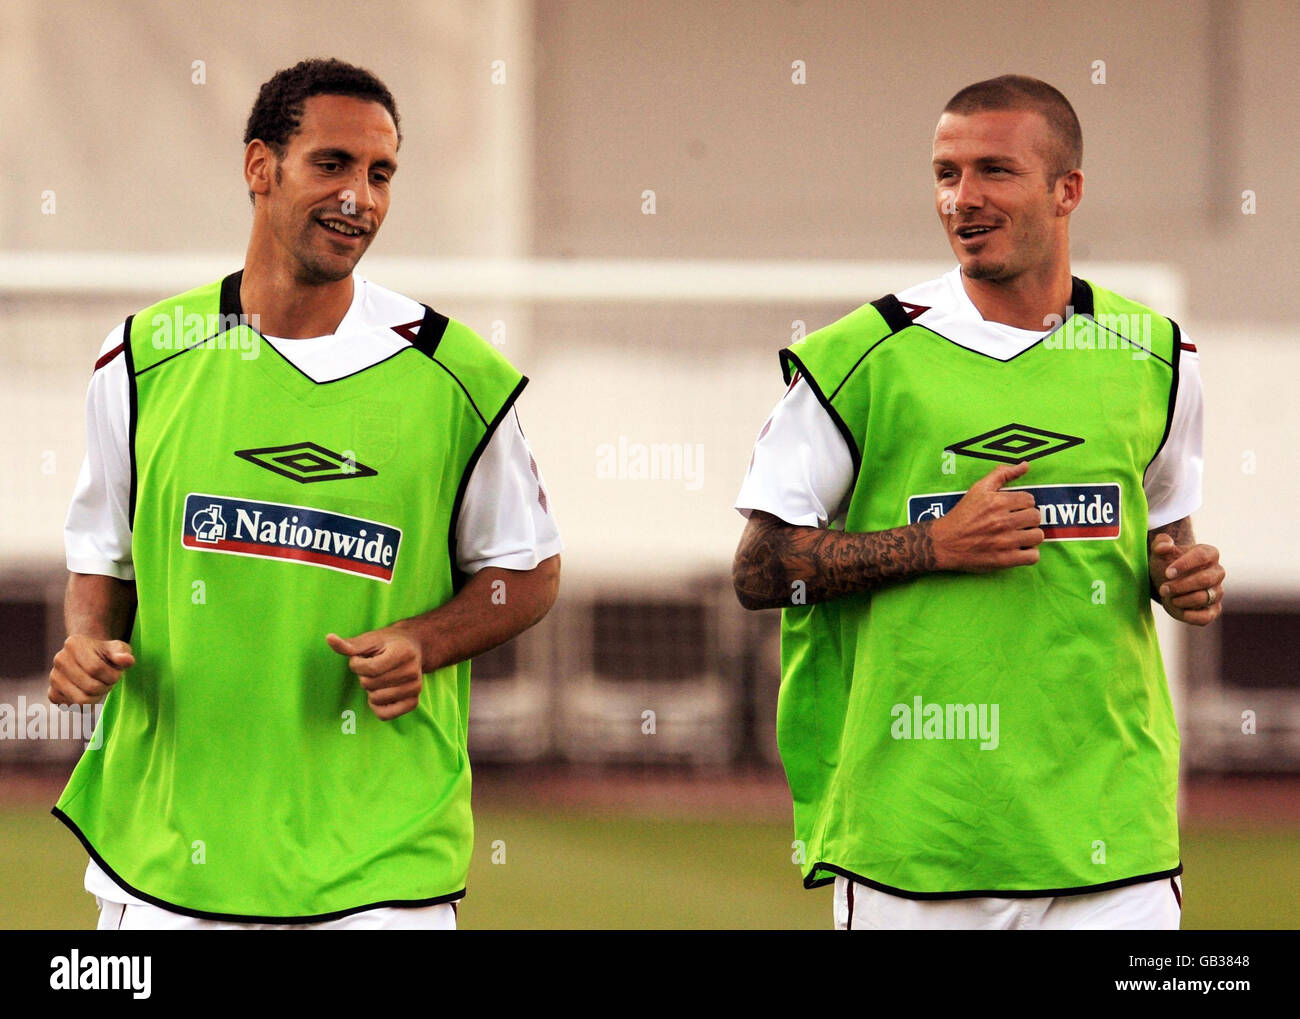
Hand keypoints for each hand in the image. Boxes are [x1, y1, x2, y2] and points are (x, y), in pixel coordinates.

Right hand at [48, 636, 133, 705]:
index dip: (112, 676)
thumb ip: (124, 654)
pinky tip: (89, 692)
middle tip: (108, 681)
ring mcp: (54, 677)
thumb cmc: (107, 654)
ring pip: (81, 700)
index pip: (96, 668)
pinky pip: (71, 707)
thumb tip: (127, 660)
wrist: (90, 657)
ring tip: (99, 686)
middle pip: (90, 687)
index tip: (117, 674)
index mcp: (74, 644)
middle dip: (106, 687)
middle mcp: (60, 660)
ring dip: (97, 697)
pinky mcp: (53, 693)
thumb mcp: (118, 649)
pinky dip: (85, 705)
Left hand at [326, 626, 424, 720]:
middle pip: (370, 685)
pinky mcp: (414, 702)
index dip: (357, 665)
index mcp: (403, 653)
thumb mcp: (369, 640)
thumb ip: (349, 644)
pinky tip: (381, 693)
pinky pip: (385, 715)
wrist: (413, 647)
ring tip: (380, 678)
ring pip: (376, 700)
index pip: (370, 670)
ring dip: (370, 691)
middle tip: (374, 667)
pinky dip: (377, 707)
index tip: (361, 657)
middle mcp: (413, 672)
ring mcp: (415, 688)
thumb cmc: (386, 643)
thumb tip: (329, 638)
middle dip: (364, 676)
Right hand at [930, 461, 1044, 571]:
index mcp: (998, 502)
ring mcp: (1005, 542)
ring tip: (1019, 536)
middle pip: (1035, 517)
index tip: (1013, 509)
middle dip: (1027, 519)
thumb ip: (1002, 474)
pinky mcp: (1005, 560)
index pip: (1030, 499)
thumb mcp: (978, 489)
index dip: (1022, 504)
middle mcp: (1003, 521)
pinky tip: (1019, 550)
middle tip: (1016, 522)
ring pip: (1037, 536)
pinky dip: (1029, 554)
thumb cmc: (961, 515)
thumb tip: (1025, 465)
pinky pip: (1033, 556)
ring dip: (1030, 536)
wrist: (943, 543)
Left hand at [1150, 533, 1224, 624]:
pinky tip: (1177, 610)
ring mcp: (1217, 592)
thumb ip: (1160, 543)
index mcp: (1209, 553)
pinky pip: (1206, 616)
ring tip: (1167, 597)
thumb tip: (1164, 546)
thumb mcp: (1160, 551)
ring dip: (1182, 599)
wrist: (1167, 581)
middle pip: (1205, 579)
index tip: (1167, 573)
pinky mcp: (1213, 610)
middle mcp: (1218, 572)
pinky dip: (1191, 616)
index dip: (1184, 565)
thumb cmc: (1166, 563)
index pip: (1202, 556)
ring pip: (1204, 597)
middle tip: (1163, 589)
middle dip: (1181, 585)